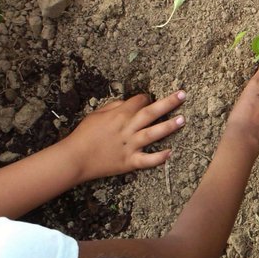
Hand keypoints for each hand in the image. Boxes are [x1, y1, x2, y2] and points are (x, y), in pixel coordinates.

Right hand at [62, 91, 187, 182]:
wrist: (74, 158)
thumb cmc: (83, 134)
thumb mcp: (96, 114)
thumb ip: (113, 106)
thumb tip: (127, 102)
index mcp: (119, 115)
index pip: (139, 101)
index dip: (146, 98)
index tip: (150, 99)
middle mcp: (127, 128)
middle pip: (151, 113)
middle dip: (168, 103)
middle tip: (183, 95)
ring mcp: (130, 145)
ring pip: (153, 134)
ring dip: (169, 126)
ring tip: (183, 119)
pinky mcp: (129, 162)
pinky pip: (147, 160)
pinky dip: (159, 157)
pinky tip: (170, 153)